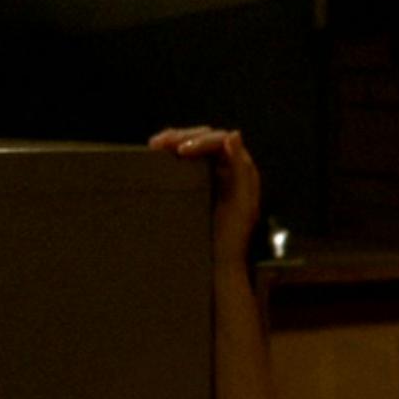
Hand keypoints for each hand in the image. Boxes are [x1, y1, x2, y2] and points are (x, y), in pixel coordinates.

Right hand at [148, 126, 260, 266]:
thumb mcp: (242, 204)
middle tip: (159, 143)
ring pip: (192, 146)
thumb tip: (233, 135)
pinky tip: (156, 153)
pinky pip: (184, 161)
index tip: (181, 151)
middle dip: (182, 136)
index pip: (221, 141)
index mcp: (241, 170)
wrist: (219, 263)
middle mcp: (227, 168)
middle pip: (205, 139)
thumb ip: (241, 170)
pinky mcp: (196, 185)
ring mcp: (211, 175)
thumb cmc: (232, 237)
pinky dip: (170, 154)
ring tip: (156, 145)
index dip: (201, 140)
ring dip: (174, 140)